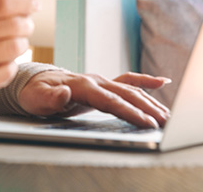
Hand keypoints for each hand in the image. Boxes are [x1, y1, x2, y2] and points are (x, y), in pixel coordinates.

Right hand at [0, 0, 35, 98]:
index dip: (25, 2)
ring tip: (12, 43)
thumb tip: (26, 1)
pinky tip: (1, 61)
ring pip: (16, 48)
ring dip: (21, 44)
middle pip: (14, 25)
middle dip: (26, 24)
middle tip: (24, 26)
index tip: (34, 5)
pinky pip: (10, 71)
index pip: (3, 3)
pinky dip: (10, 65)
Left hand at [18, 71, 170, 127]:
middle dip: (147, 109)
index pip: (110, 100)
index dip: (129, 111)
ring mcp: (100, 80)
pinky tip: (162, 82)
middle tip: (166, 123)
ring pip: (130, 89)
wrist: (34, 82)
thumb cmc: (35, 93)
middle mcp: (95, 80)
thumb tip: (65, 92)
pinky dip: (145, 81)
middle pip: (126, 94)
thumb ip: (51, 98)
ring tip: (168, 116)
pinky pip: (127, 80)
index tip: (147, 122)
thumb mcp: (37, 98)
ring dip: (150, 101)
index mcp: (82, 85)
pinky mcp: (102, 83)